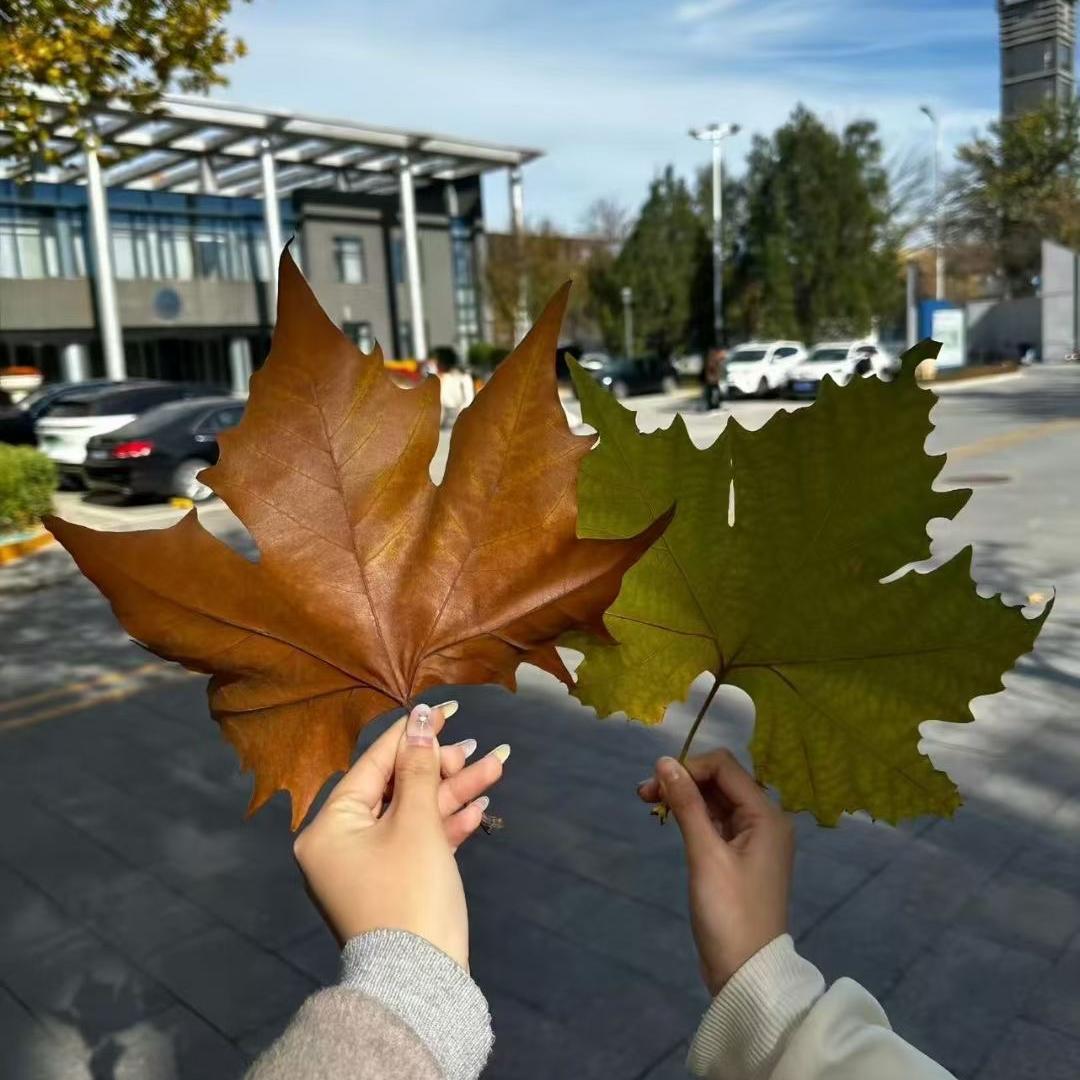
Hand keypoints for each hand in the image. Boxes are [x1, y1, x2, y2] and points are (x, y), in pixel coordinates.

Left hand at [293, 701, 508, 971]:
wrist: (421, 983)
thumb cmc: (410, 891)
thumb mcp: (417, 822)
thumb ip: (421, 768)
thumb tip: (420, 719)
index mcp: (330, 827)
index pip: (374, 765)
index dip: (412, 734)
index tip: (442, 708)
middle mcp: (342, 844)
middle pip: (397, 789)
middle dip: (442, 767)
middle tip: (477, 747)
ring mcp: (369, 868)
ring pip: (415, 815)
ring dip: (454, 792)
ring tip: (496, 765)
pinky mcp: (395, 886)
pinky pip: (419, 843)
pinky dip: (448, 825)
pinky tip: (481, 806)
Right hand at [637, 749, 793, 996]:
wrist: (746, 972)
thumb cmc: (729, 912)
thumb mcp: (705, 855)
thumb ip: (686, 804)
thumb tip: (665, 762)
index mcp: (766, 815)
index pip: (725, 767)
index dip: (689, 766)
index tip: (655, 783)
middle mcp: (765, 820)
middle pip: (721, 781)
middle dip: (684, 780)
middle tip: (644, 794)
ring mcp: (754, 839)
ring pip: (716, 800)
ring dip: (685, 797)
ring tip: (650, 803)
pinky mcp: (741, 856)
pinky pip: (717, 821)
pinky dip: (693, 816)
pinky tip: (671, 819)